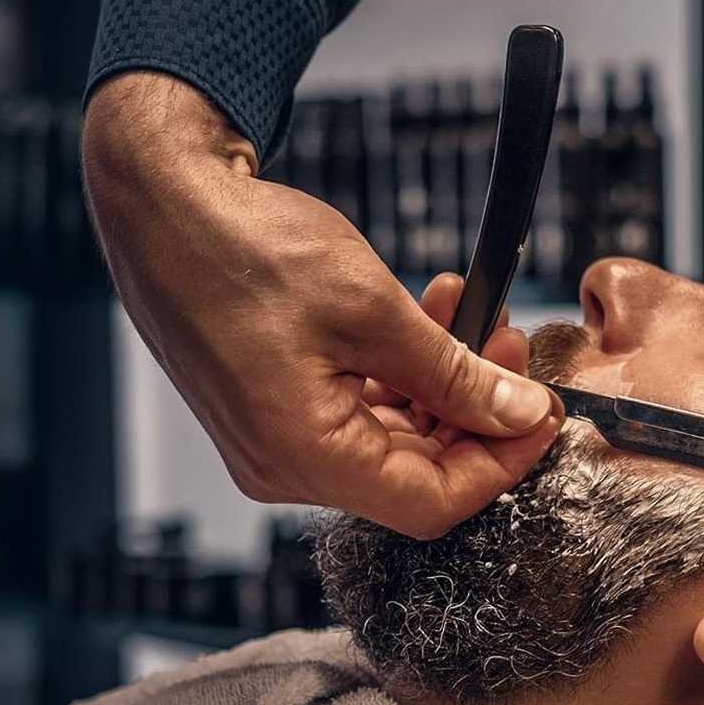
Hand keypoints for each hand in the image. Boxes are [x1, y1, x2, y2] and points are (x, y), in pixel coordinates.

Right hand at [82, 71, 562, 538]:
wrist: (160, 202)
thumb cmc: (246, 249)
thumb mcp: (374, 310)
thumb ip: (455, 375)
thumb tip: (518, 414)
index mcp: (303, 457)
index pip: (433, 502)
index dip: (502, 463)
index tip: (543, 413)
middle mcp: (282, 466)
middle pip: (413, 476)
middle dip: (476, 415)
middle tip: (511, 345)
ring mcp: (271, 441)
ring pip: (388, 442)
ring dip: (441, 387)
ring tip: (472, 315)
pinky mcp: (269, 409)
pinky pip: (353, 415)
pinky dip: (398, 377)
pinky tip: (425, 322)